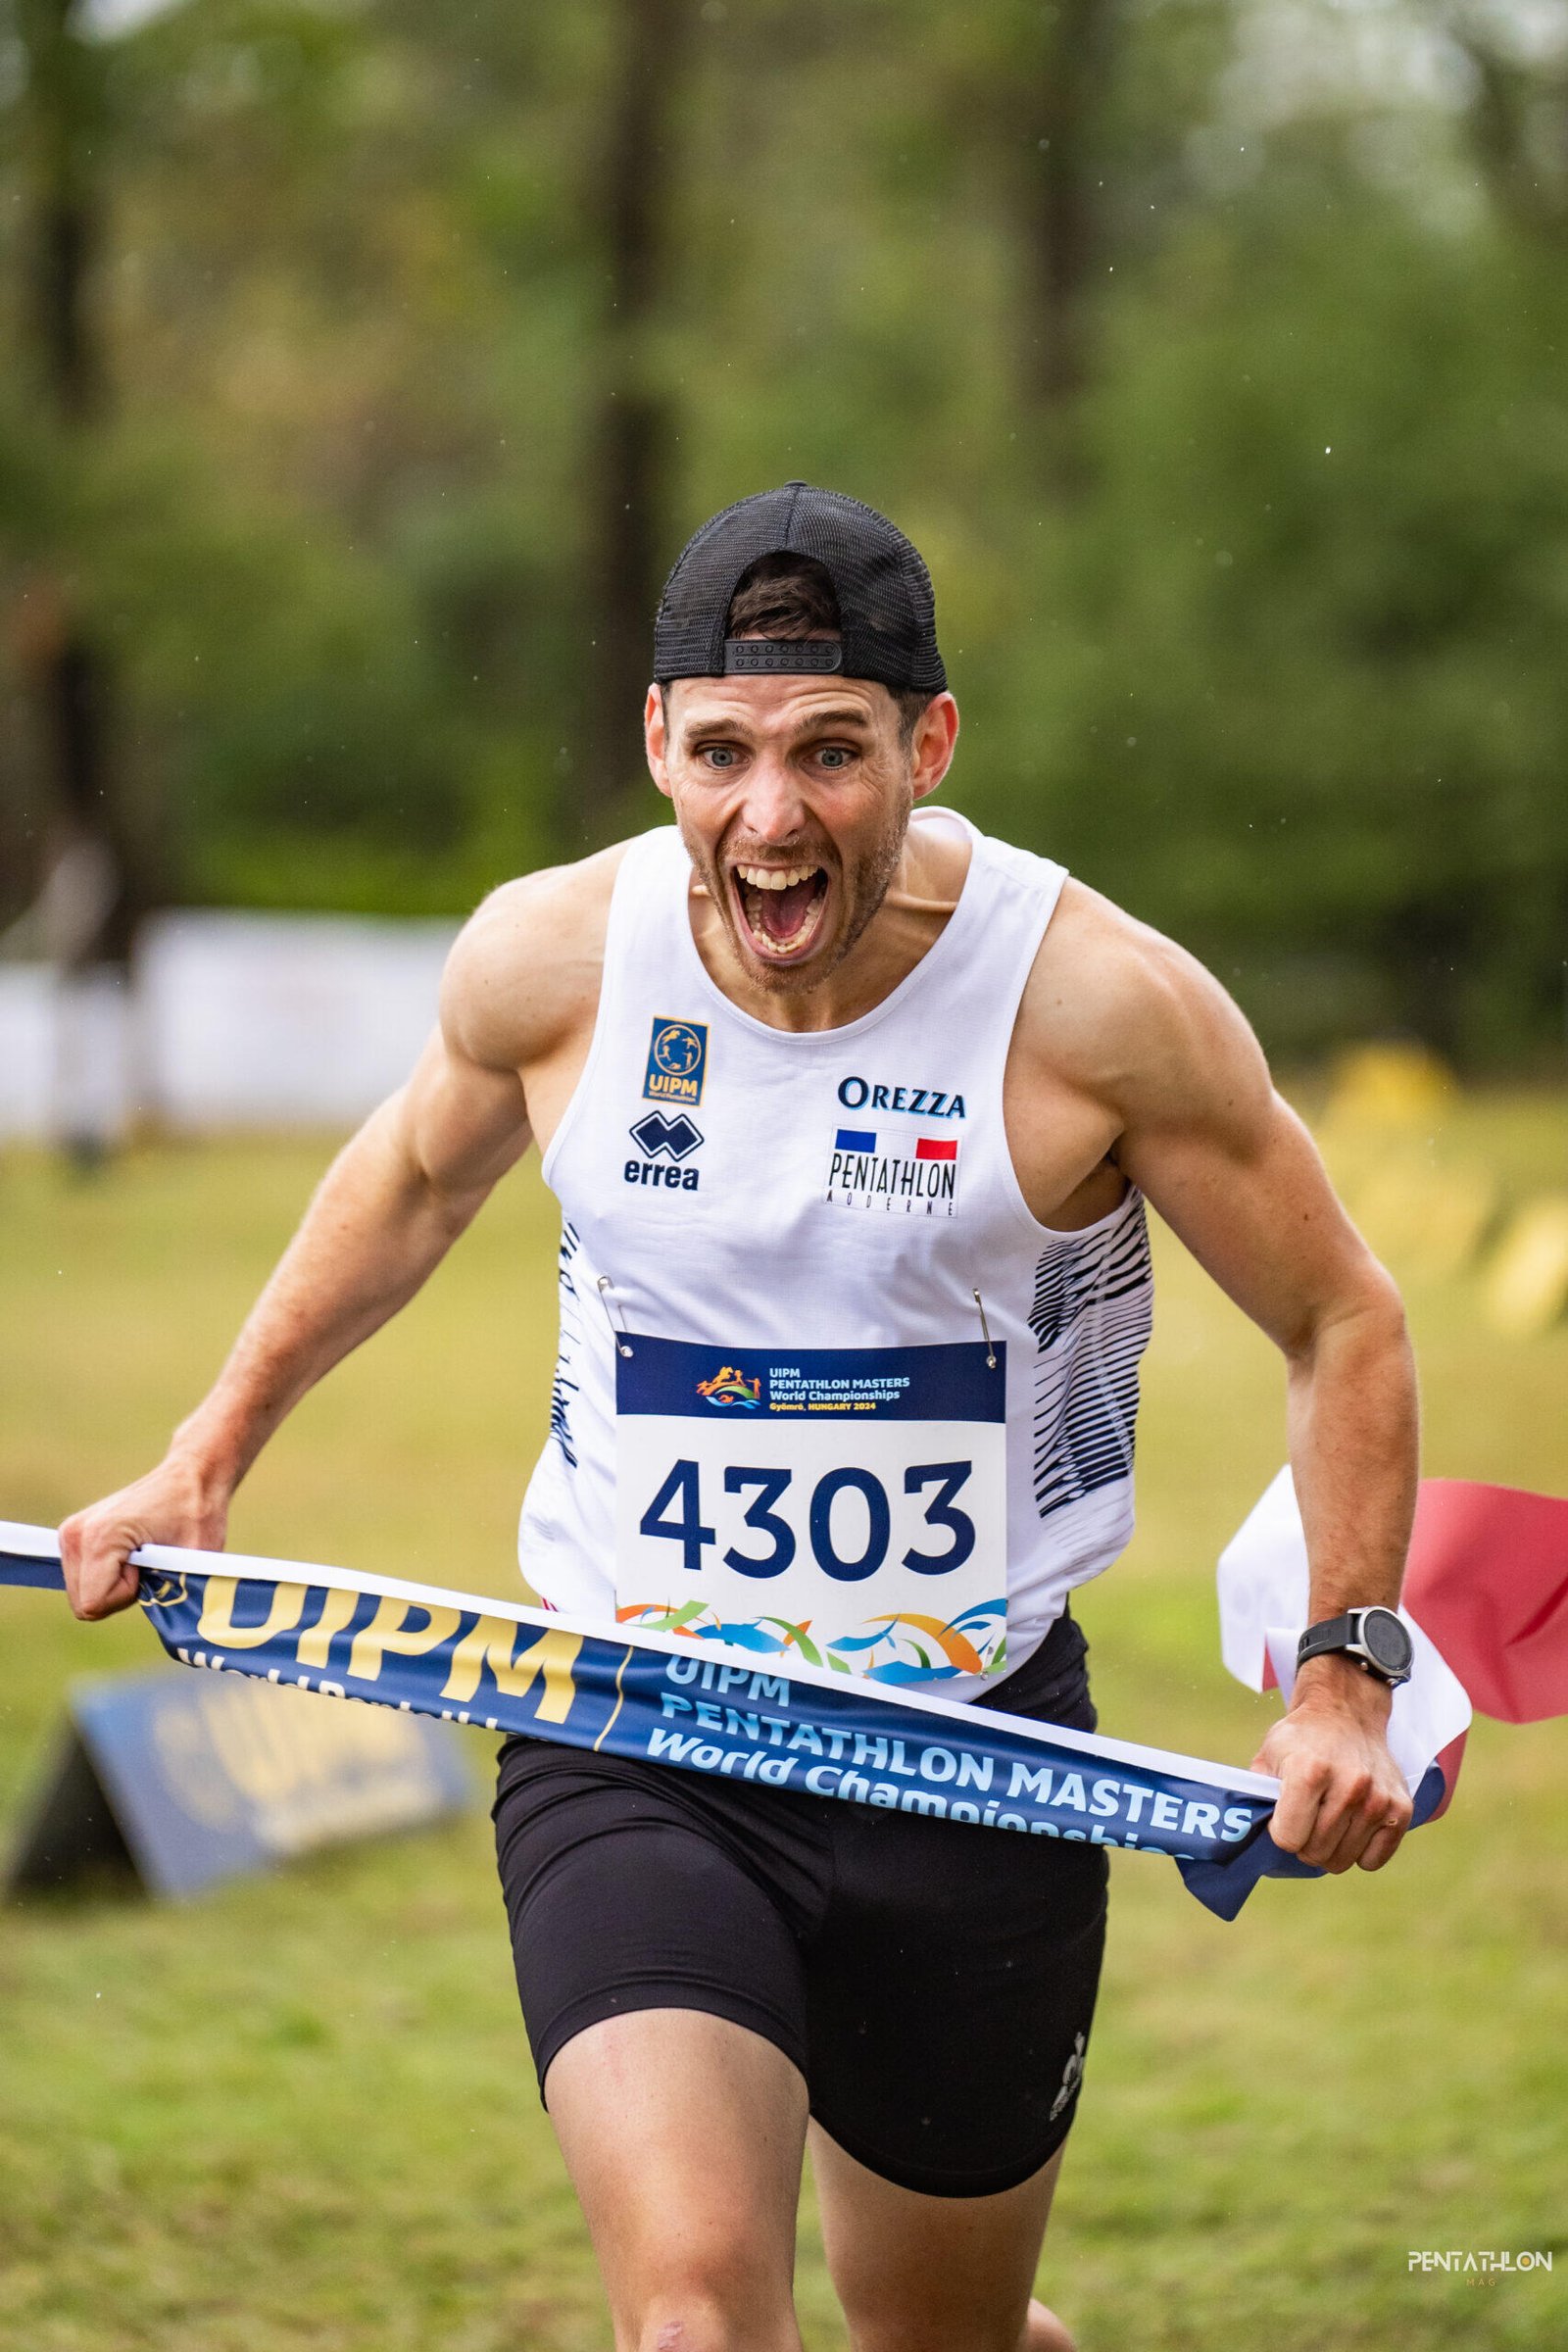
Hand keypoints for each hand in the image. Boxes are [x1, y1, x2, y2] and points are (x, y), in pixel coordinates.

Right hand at [59, 1453, 230, 1621]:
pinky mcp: (73, 1535)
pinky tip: (129, 1555)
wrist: (191, 1478)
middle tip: (149, 1564)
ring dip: (113, 1587)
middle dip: (119, 1596)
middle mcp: (75, 1534)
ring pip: (82, 1595)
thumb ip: (176, 1598)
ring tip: (141, 1557)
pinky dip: (107, 1578)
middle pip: (84, 1604)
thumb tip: (175, 1632)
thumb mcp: (195, 1563)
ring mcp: (70, 1533)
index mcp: (100, 1539)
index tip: (150, 1567)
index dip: (128, 1596)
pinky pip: (84, 1581)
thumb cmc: (198, 1515)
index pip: (94, 1605)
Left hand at [1249, 1660, 1412, 1872]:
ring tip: (1328, 1818)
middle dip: (1304, 1843)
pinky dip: (1359, 1852)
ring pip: (1342, 1861)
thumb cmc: (1302, 1738)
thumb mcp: (1268, 1756)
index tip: (1283, 1814)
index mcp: (1309, 1772)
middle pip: (1315, 1854)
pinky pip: (1373, 1860)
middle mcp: (1349, 1785)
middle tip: (1306, 1818)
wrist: (1346, 1712)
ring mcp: (1378, 1799)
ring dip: (1330, 1847)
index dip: (1280, 1831)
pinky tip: (1352, 1826)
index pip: (1288, 1839)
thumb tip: (1245, 1833)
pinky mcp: (1401, 1809)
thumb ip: (1256, 1795)